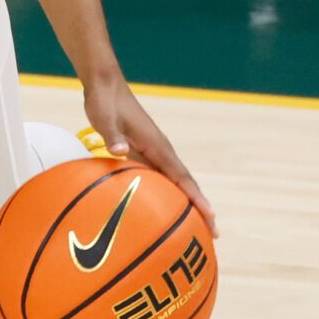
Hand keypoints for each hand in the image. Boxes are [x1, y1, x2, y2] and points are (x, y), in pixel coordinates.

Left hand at [82, 79, 216, 230]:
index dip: (196, 198)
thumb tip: (120, 151)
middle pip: (186, 184)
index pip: (182, 177)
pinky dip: (168, 194)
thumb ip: (112, 136)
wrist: (105, 85)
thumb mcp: (105, 118)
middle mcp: (160, 150)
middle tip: (213, 234)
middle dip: (201, 207)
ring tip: (196, 228)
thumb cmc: (105, 102)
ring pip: (175, 182)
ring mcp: (153, 151)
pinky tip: (163, 208)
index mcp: (157, 146)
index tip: (211, 216)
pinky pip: (160, 178)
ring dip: (187, 203)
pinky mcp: (143, 151)